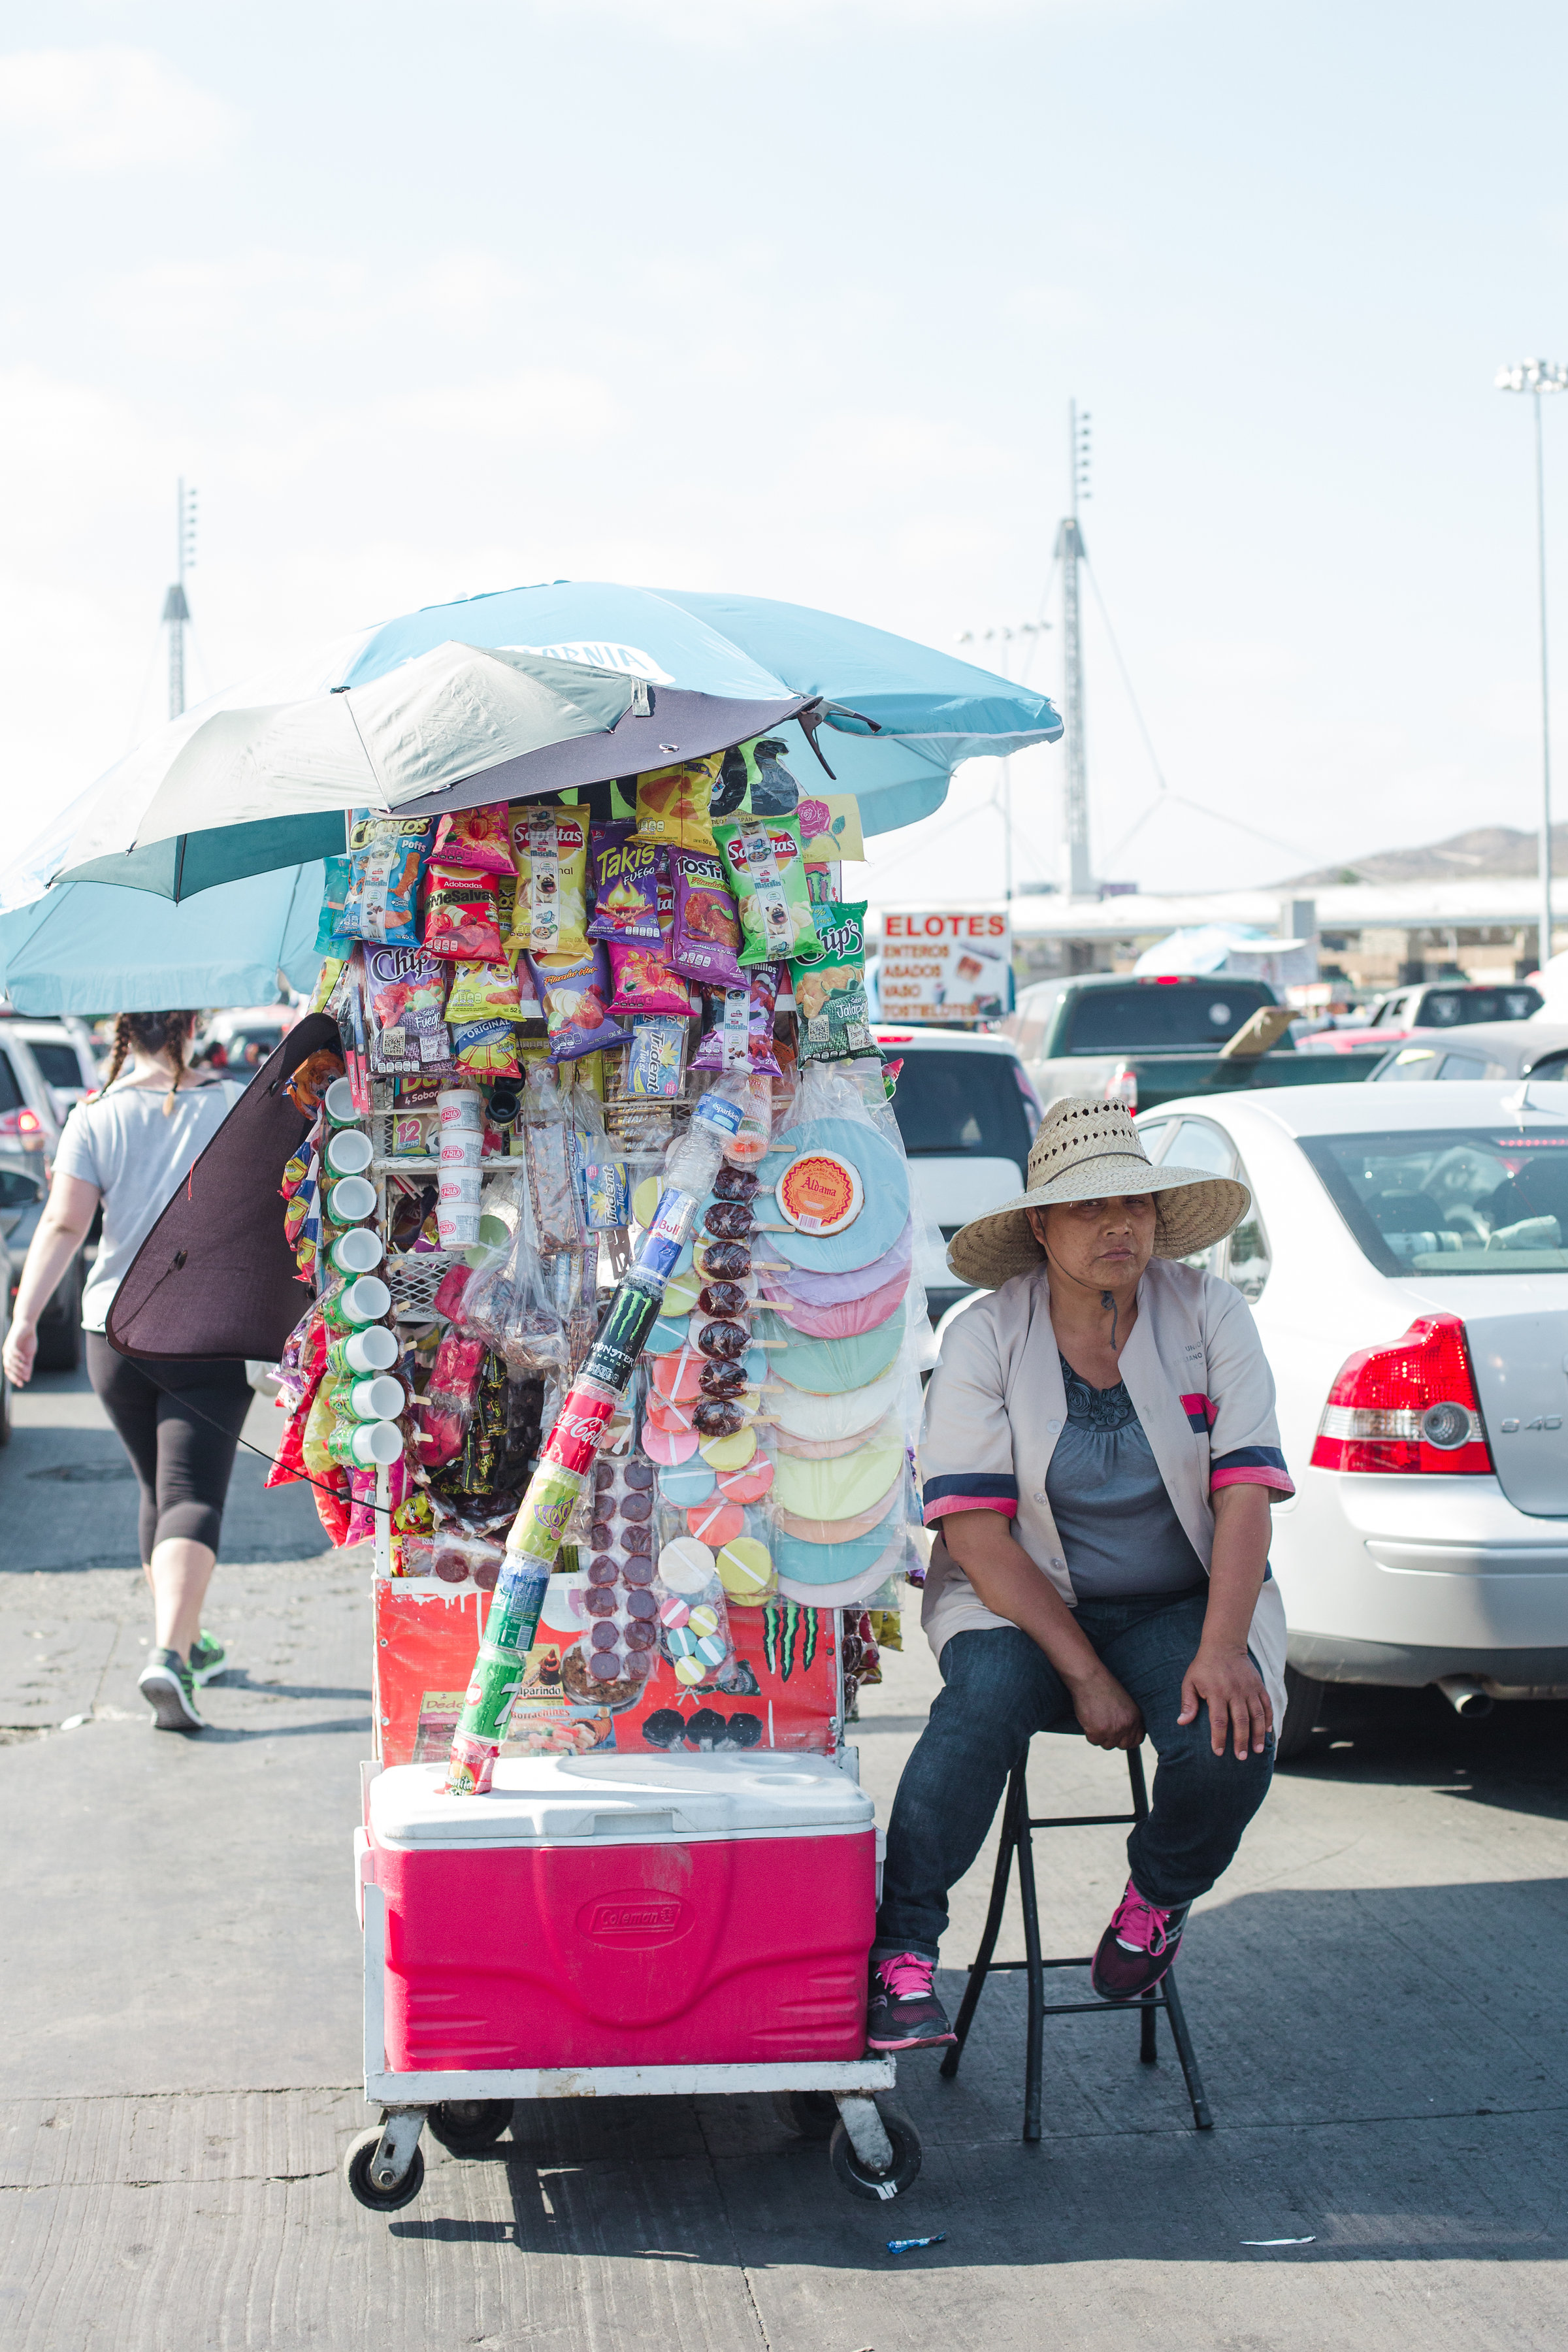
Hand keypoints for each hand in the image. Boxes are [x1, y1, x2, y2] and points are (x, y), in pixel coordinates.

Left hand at [3, 1316, 36, 1387]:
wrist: (27, 1324)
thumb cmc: (28, 1339)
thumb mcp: (29, 1354)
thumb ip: (28, 1365)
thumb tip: (27, 1378)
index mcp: (10, 1357)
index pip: (9, 1370)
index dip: (14, 1378)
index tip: (22, 1384)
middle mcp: (7, 1353)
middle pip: (8, 1367)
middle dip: (15, 1375)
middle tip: (23, 1380)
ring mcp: (8, 1347)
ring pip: (9, 1360)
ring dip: (17, 1366)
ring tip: (25, 1368)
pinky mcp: (12, 1341)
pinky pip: (12, 1351)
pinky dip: (17, 1356)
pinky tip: (23, 1358)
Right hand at [1066, 1664, 1143, 1750]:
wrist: (1090, 1678)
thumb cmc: (1104, 1687)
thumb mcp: (1124, 1702)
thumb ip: (1128, 1719)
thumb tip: (1126, 1734)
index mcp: (1135, 1717)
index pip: (1137, 1741)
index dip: (1127, 1740)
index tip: (1119, 1736)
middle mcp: (1127, 1725)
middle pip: (1122, 1745)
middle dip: (1113, 1739)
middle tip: (1104, 1727)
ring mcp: (1113, 1730)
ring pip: (1107, 1745)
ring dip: (1100, 1735)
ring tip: (1096, 1718)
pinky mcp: (1098, 1732)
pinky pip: (1093, 1741)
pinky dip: (1089, 1732)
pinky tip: (1089, 1718)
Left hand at [1179, 1642, 1271, 1758]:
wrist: (1224, 1645)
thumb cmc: (1203, 1666)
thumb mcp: (1190, 1681)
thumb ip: (1188, 1703)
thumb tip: (1181, 1722)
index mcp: (1217, 1692)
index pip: (1219, 1721)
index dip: (1219, 1738)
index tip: (1218, 1752)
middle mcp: (1235, 1691)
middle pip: (1241, 1721)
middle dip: (1241, 1741)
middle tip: (1241, 1757)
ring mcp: (1249, 1688)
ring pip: (1257, 1715)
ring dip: (1258, 1734)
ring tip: (1257, 1750)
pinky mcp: (1259, 1685)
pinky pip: (1267, 1705)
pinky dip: (1269, 1719)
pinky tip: (1268, 1732)